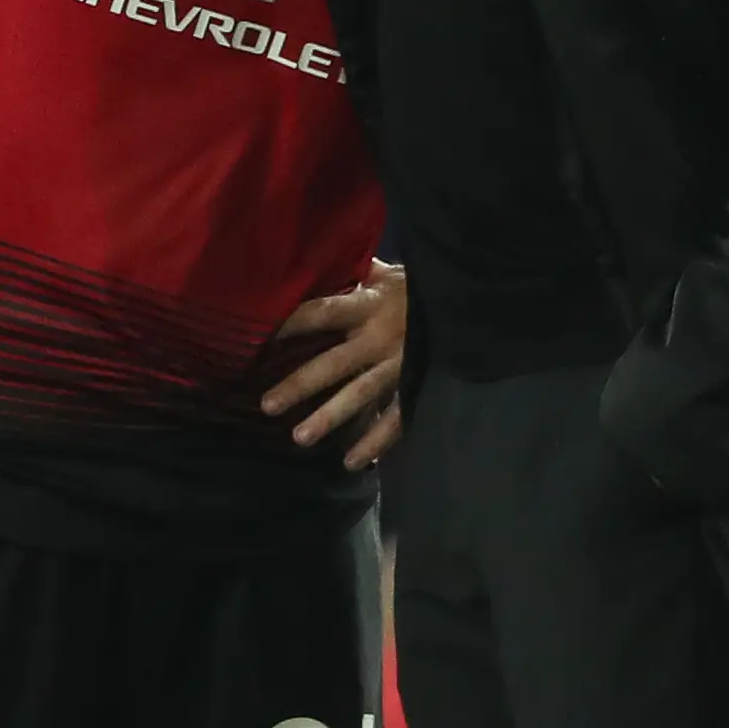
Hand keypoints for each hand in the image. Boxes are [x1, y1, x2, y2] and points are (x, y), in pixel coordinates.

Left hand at [261, 261, 405, 468]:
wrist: (469, 302)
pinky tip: (351, 462)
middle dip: (300, 385)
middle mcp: (378, 338)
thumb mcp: (390, 274)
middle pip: (333, 363)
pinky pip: (396, 418)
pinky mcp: (416, 385)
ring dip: (330, 417)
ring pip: (360, 395)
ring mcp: (398, 366)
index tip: (259, 337)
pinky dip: (375, 442)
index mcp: (368, 305)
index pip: (323, 313)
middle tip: (267, 405)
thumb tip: (323, 265)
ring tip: (299, 438)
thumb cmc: (421, 288)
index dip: (292, 323)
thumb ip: (358, 275)